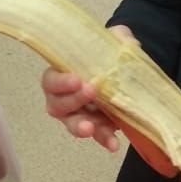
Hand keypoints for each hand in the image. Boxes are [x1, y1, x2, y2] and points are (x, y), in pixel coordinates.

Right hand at [41, 26, 177, 174]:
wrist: (122, 71)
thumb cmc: (106, 55)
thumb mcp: (113, 40)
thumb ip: (119, 37)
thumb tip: (128, 43)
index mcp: (62, 74)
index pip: (51, 80)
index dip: (60, 82)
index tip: (77, 79)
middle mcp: (64, 97)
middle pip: (57, 105)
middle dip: (73, 100)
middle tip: (92, 91)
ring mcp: (78, 115)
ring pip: (72, 124)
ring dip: (81, 126)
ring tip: (91, 128)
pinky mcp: (95, 126)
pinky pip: (96, 135)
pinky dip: (104, 139)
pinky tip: (113, 144)